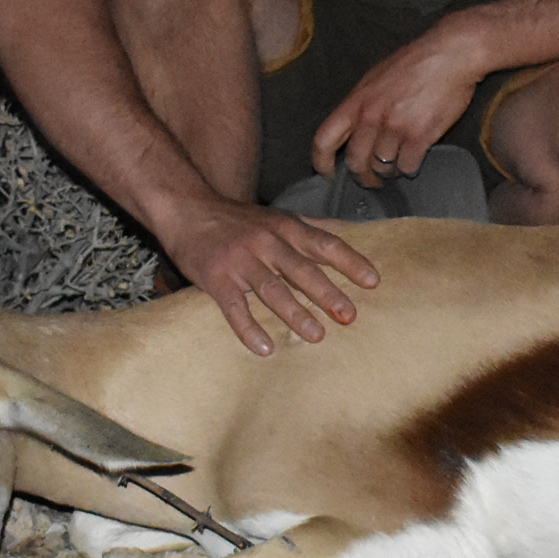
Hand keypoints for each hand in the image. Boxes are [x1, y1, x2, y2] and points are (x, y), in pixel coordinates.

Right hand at [160, 198, 380, 356]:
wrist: (186, 209)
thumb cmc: (237, 219)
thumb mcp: (276, 216)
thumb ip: (311, 227)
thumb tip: (350, 230)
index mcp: (284, 227)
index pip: (324, 244)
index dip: (350, 261)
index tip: (373, 281)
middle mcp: (265, 242)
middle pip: (301, 269)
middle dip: (326, 293)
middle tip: (349, 315)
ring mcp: (240, 261)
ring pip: (272, 289)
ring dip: (295, 313)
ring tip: (317, 335)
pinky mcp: (216, 279)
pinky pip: (234, 308)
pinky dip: (249, 329)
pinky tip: (265, 348)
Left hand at [311, 25, 485, 183]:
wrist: (450, 55)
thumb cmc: (415, 62)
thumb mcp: (376, 78)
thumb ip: (362, 105)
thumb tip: (354, 130)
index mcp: (356, 101)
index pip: (324, 140)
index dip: (321, 162)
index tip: (328, 173)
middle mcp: (371, 117)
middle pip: (355, 162)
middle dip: (363, 176)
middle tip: (371, 180)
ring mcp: (394, 128)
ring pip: (383, 168)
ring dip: (390, 170)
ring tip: (398, 162)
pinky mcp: (418, 137)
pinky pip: (407, 166)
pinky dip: (410, 167)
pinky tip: (415, 157)